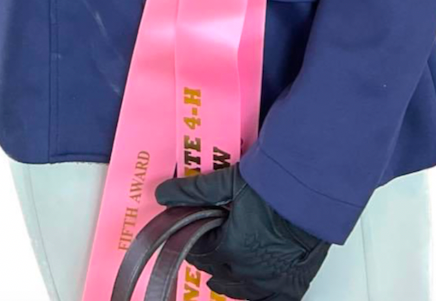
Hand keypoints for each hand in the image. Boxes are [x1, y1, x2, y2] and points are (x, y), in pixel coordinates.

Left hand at [155, 164, 329, 300]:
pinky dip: (259, 296)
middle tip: (213, 248)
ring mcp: (270, 282)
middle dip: (213, 260)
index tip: (198, 237)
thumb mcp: (227, 183)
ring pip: (241, 291)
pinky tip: (253, 291)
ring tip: (226, 271)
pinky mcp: (291, 285)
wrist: (310, 192)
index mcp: (229, 247)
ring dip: (232, 280)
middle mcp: (248, 270)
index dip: (197, 244)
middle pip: (219, 273)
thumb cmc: (273, 185)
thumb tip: (162, 194)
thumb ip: (192, 191)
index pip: (201, 254)